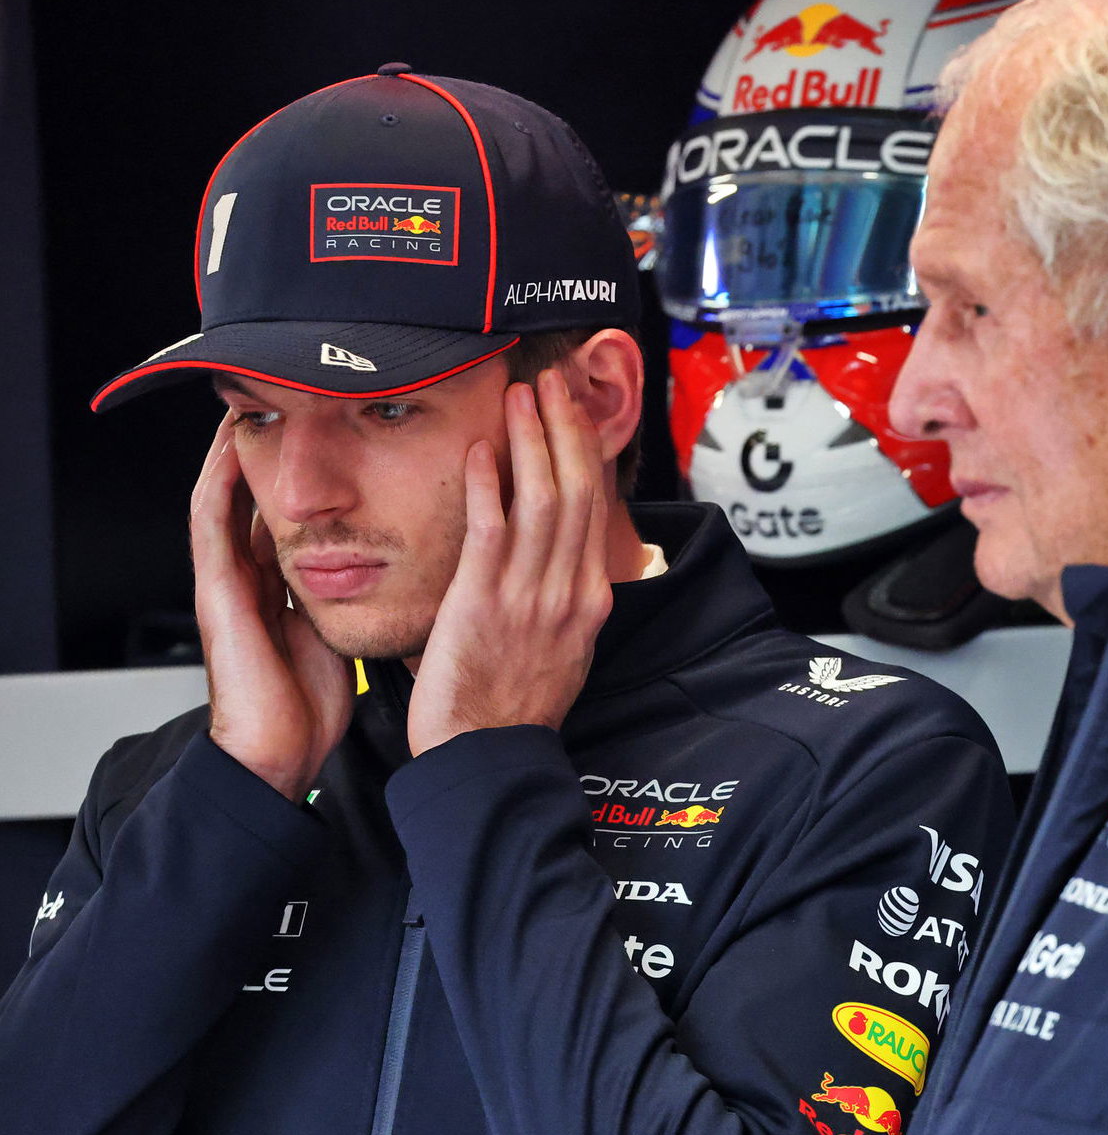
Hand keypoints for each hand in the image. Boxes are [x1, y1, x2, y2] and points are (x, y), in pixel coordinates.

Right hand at [191, 415, 353, 800]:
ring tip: (247, 405)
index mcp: (279, 588)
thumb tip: (394, 568)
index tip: (326, 433)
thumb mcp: (341, 632)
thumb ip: (354, 598)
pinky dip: (217, 484)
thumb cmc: (309, 704)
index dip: (301, 477)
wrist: (278, 755)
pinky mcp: (214, 594)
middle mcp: (249, 578)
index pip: (286, 517)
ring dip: (232, 453)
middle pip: (254, 499)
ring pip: (223, 499)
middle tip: (281, 402)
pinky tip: (227, 448)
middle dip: (267, 454)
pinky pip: (210, 526)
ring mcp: (226, 583)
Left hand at [406, 370, 611, 754]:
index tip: (576, 411)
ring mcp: (530, 595)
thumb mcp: (567, 648)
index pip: (597, 509)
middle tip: (554, 379)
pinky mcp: (483, 603)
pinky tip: (485, 448)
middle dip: (567, 427)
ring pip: (543, 500)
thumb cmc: (517, 706)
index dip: (586, 452)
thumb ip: (568, 597)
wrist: (487, 755)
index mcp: (590, 599)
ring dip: (533, 440)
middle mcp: (569, 590)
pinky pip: (492, 532)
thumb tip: (569, 557)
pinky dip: (492, 485)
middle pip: (578, 490)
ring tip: (522, 393)